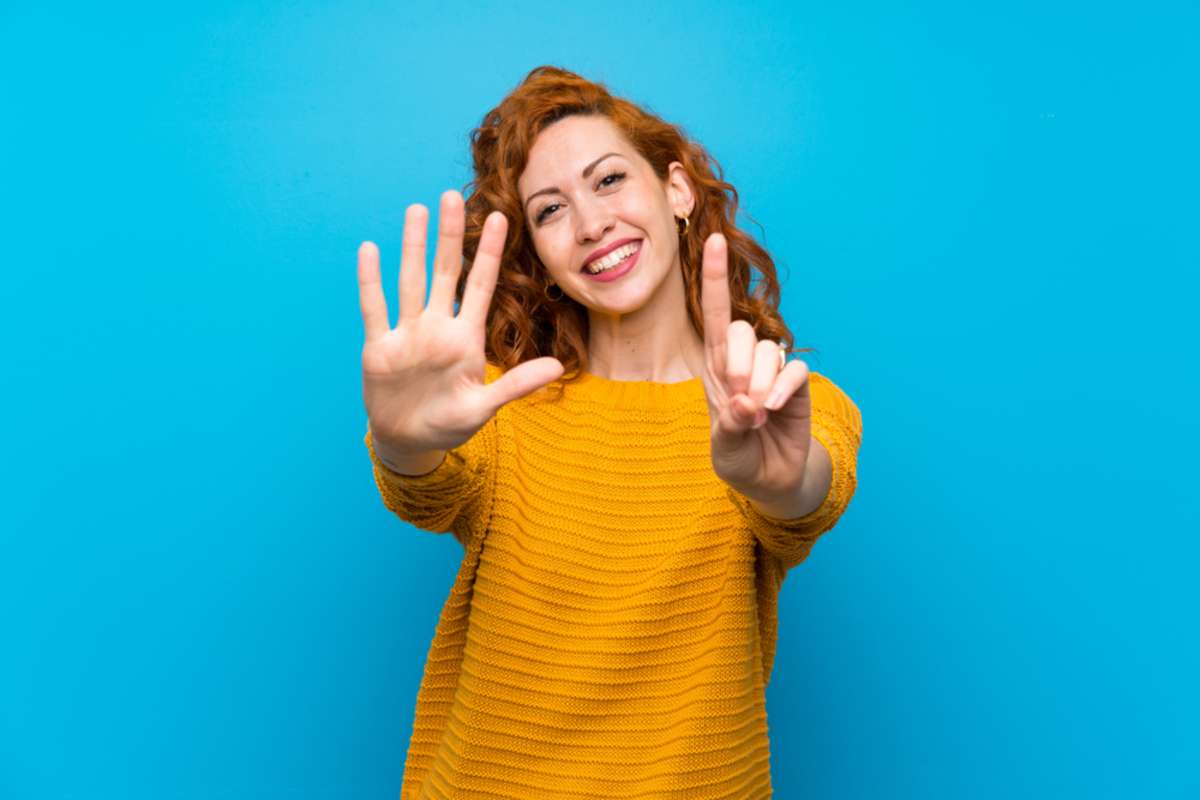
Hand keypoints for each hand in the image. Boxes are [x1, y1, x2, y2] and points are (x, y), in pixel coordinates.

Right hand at [357, 190, 563, 455]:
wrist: (409, 441)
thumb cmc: (449, 424)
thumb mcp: (485, 407)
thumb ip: (517, 385)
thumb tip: (559, 367)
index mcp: (465, 339)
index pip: (480, 286)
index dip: (489, 253)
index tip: (499, 217)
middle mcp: (437, 327)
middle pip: (444, 272)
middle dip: (448, 235)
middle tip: (451, 196)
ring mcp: (407, 334)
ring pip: (410, 281)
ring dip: (411, 247)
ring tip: (416, 210)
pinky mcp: (378, 346)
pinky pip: (374, 308)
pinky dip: (371, 281)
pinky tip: (370, 249)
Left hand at [698, 233, 812, 504]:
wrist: (771, 479)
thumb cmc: (738, 458)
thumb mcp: (724, 449)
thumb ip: (730, 427)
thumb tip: (748, 402)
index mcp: (714, 366)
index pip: (713, 315)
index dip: (715, 278)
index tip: (716, 242)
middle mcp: (742, 361)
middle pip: (740, 331)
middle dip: (737, 366)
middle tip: (739, 401)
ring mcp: (771, 369)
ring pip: (767, 351)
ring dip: (760, 384)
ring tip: (757, 416)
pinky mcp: (797, 382)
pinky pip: (794, 369)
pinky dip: (782, 389)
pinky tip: (774, 410)